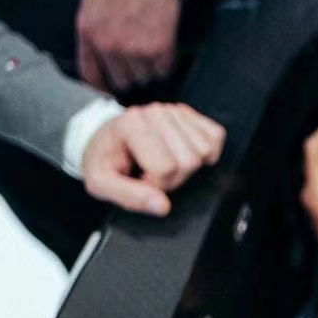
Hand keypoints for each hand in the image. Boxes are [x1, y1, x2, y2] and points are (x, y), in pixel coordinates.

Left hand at [76, 0, 182, 92]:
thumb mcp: (92, 2)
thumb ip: (93, 32)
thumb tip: (100, 57)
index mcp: (88, 33)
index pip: (90, 75)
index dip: (102, 85)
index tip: (111, 88)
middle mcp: (108, 46)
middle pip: (121, 80)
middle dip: (130, 71)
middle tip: (139, 55)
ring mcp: (133, 50)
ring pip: (144, 77)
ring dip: (150, 65)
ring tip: (152, 42)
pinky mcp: (157, 49)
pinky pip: (163, 69)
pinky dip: (166, 60)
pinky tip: (164, 41)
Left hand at [82, 104, 225, 215]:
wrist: (103, 138)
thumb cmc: (103, 159)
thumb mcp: (101, 183)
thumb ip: (130, 197)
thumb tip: (162, 206)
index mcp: (131, 125)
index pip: (165, 168)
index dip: (154, 184)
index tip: (139, 178)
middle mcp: (155, 112)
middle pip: (188, 161)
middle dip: (172, 177)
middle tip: (151, 171)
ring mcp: (173, 111)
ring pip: (203, 151)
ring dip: (187, 166)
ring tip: (163, 161)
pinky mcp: (189, 114)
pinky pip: (216, 136)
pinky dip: (207, 151)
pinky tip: (183, 153)